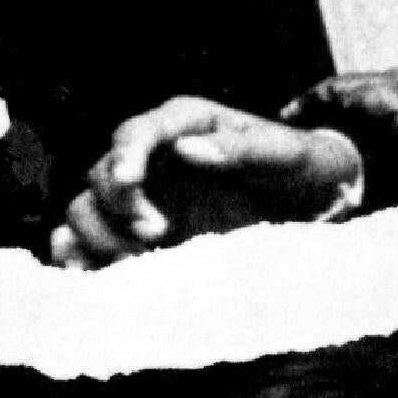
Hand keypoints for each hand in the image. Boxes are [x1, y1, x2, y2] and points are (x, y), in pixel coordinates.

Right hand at [49, 98, 361, 267]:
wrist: (312, 198)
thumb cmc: (300, 166)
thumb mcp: (286, 153)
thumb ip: (243, 149)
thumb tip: (186, 150)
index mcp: (184, 124)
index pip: (138, 133)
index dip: (127, 154)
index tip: (131, 179)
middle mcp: (153, 156)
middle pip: (104, 174)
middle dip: (121, 204)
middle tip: (158, 233)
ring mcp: (142, 194)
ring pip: (87, 207)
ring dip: (101, 234)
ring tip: (140, 258)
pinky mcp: (139, 229)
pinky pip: (91, 239)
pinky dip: (84, 255)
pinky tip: (97, 272)